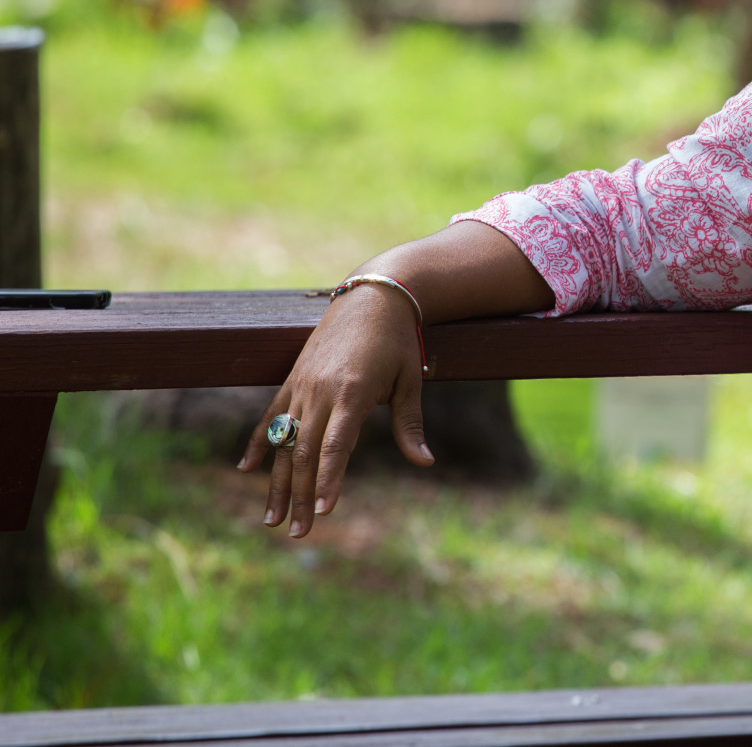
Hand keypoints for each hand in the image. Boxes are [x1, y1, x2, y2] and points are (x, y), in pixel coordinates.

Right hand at [238, 283, 431, 536]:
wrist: (372, 297)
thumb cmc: (397, 341)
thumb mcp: (410, 381)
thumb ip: (410, 424)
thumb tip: (425, 463)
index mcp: (351, 392)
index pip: (335, 446)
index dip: (328, 479)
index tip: (323, 511)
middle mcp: (320, 391)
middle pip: (305, 452)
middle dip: (300, 495)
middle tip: (299, 533)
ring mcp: (302, 385)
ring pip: (285, 442)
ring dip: (278, 482)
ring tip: (272, 519)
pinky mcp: (292, 379)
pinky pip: (271, 417)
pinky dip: (260, 444)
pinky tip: (248, 470)